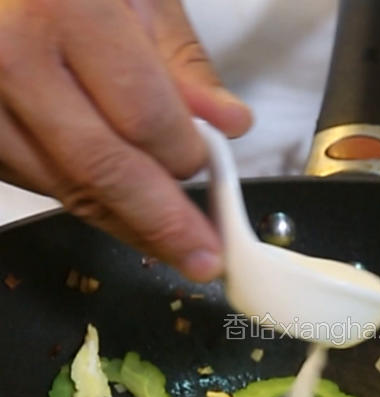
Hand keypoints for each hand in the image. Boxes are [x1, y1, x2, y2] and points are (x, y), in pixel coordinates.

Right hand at [0, 0, 251, 280]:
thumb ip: (183, 66)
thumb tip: (231, 125)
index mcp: (64, 11)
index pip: (144, 118)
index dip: (184, 155)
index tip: (205, 167)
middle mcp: (9, 61)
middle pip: (103, 171)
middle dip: (163, 225)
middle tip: (205, 261)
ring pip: (69, 190)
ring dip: (129, 224)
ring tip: (172, 244)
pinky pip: (42, 184)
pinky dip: (90, 201)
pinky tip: (123, 208)